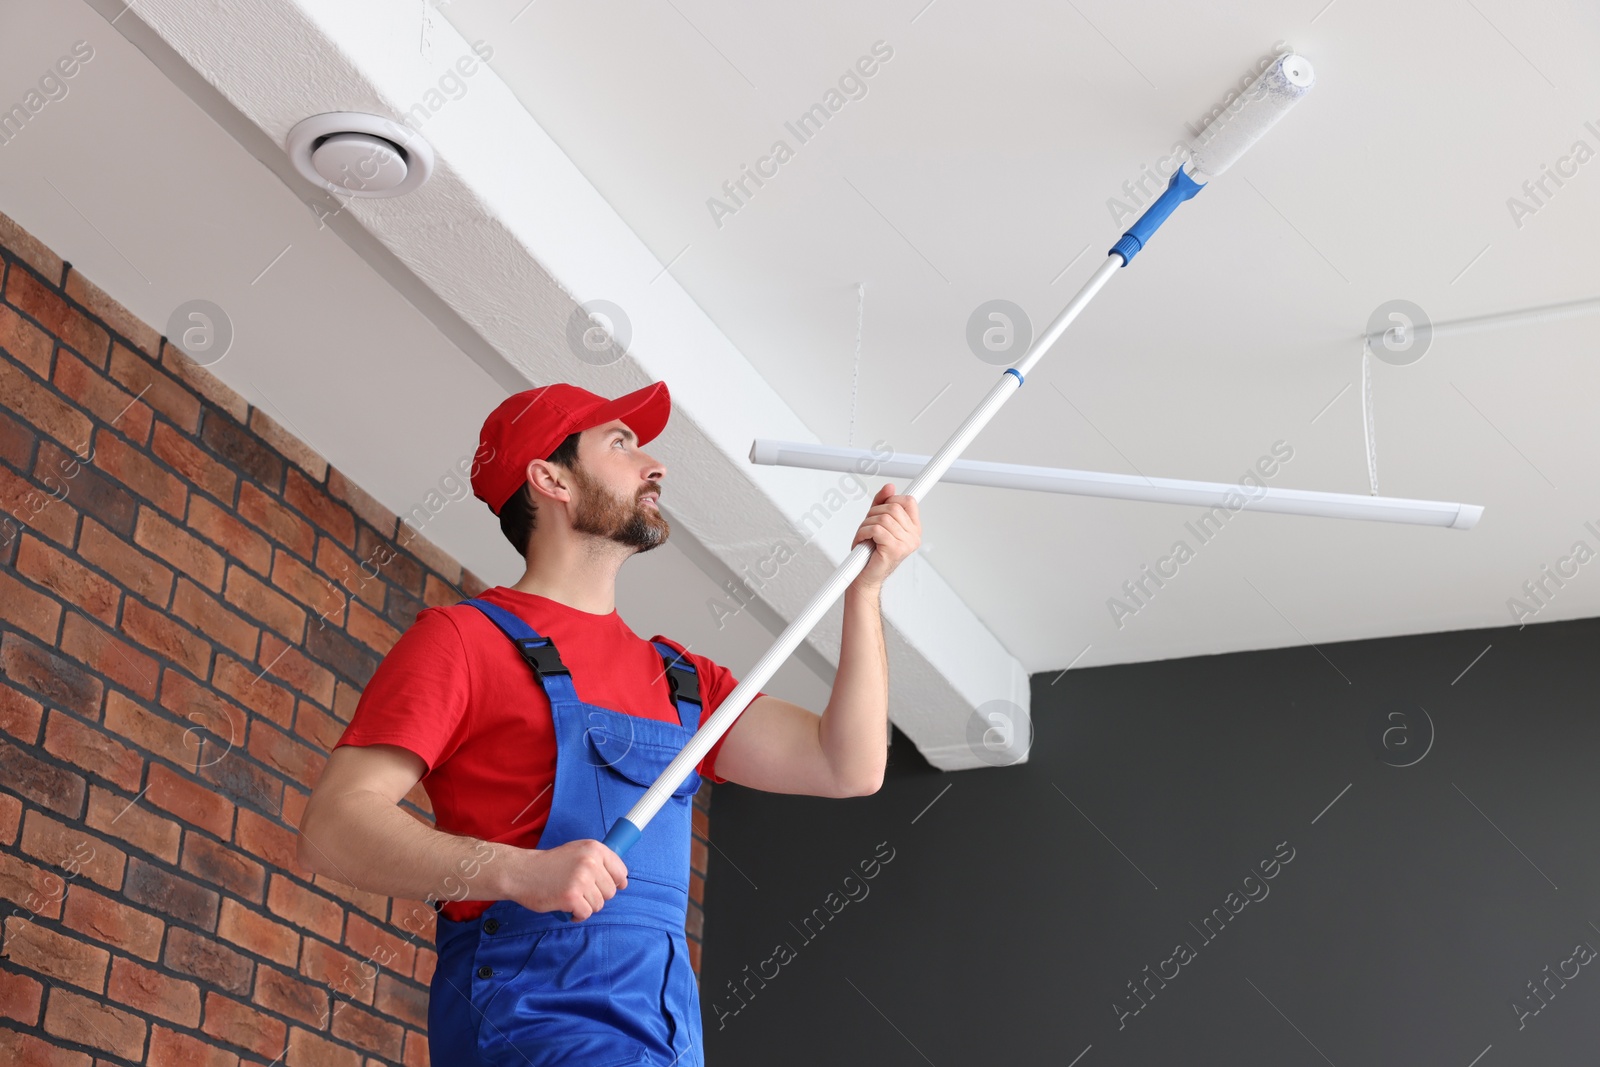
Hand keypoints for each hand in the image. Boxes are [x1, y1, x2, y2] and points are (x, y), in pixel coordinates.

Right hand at [506, 839, 627, 919]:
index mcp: (595, 848)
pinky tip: (567, 907)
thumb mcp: (577, 852)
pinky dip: (577, 915)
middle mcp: (590, 862)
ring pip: (599, 904)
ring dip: (586, 906)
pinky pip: (586, 914)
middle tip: (578, 891)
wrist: (522, 872)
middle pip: (611, 891)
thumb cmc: (550, 864)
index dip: (614, 882)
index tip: (603, 885)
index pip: (621, 871)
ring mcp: (581, 879)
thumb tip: (623, 882)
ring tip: (570, 897)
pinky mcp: (571, 897)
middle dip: (596, 896)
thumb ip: (599, 862)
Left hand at [850, 483, 921, 590]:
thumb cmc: (871, 553)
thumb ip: (882, 504)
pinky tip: (863, 540)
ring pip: (883, 518)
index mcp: (913, 529)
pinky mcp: (895, 549)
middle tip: (867, 525)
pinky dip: (863, 532)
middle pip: (893, 507)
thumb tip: (889, 487)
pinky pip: (876, 529)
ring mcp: (906, 543)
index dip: (894, 498)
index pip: (909, 502)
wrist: (866, 578)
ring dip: (866, 525)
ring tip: (864, 535)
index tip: (886, 500)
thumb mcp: (876, 522)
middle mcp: (913, 536)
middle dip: (874, 513)